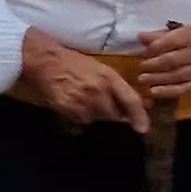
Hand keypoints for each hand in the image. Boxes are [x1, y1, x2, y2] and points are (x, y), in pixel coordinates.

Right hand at [14, 34, 150, 129]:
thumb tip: (142, 106)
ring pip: (97, 119)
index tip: (143, 130)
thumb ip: (119, 88)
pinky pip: (81, 121)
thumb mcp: (102, 70)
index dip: (139, 116)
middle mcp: (98, 91)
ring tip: (85, 101)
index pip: (130, 100)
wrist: (47, 62)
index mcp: (109, 78)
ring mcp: (82, 101)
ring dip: (95, 115)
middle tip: (101, 103)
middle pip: (114, 115)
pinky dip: (80, 116)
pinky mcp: (68, 109)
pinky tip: (74, 104)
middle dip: (111, 113)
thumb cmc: (76, 64)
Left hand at [137, 21, 190, 103]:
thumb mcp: (184, 31)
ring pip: (177, 75)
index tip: (143, 53)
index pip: (170, 42)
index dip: (154, 48)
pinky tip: (154, 91)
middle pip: (172, 60)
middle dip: (153, 65)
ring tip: (142, 79)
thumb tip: (140, 37)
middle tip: (141, 68)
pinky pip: (185, 88)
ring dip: (157, 79)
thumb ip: (161, 35)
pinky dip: (168, 91)